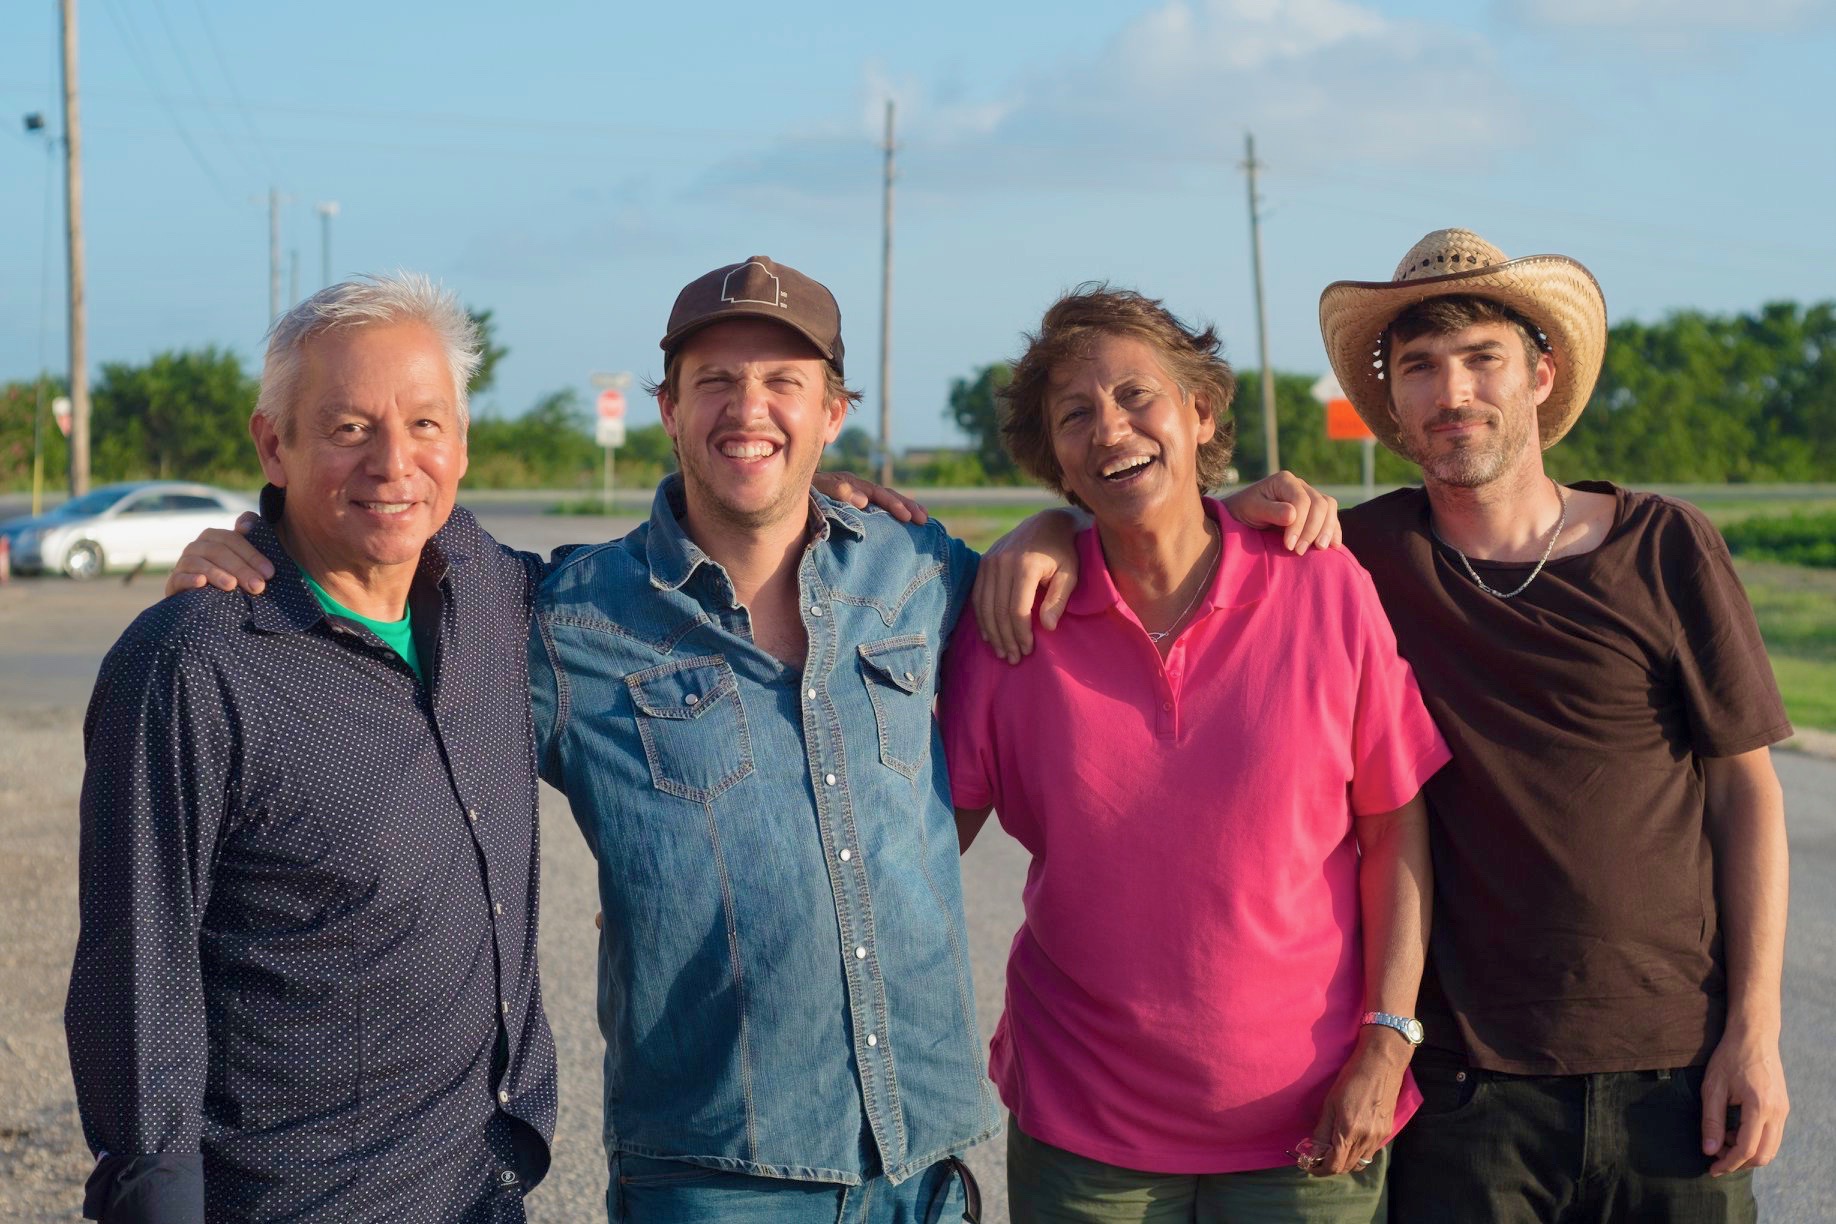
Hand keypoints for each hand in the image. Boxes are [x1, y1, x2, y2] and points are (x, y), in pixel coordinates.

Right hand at [164, 512, 272, 596]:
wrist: (205, 601)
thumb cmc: (231, 577)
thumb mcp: (243, 560)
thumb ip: (248, 540)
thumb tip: (245, 524)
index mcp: (215, 537)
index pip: (233, 539)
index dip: (252, 554)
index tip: (270, 573)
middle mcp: (197, 547)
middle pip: (218, 551)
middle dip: (240, 568)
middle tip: (258, 586)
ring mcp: (183, 563)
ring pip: (198, 562)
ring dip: (216, 573)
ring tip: (232, 586)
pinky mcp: (173, 583)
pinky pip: (179, 577)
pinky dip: (189, 579)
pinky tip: (201, 583)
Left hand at [812, 470, 928, 523]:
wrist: (791, 498)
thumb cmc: (802, 497)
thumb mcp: (816, 490)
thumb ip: (836, 491)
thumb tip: (863, 501)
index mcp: (846, 483)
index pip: (871, 492)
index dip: (889, 503)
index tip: (901, 515)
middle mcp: (856, 487)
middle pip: (883, 494)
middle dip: (902, 505)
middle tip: (919, 518)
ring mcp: (859, 496)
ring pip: (886, 500)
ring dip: (905, 508)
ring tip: (923, 519)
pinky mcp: (860, 508)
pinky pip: (882, 509)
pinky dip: (898, 512)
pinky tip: (913, 521)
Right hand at [971, 508, 1080, 663]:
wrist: (1046, 523)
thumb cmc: (1063, 552)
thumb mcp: (1070, 573)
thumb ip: (1059, 599)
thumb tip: (1047, 627)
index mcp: (1025, 565)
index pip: (1017, 609)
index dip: (1021, 634)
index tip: (1028, 650)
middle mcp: (1002, 562)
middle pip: (999, 611)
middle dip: (1006, 639)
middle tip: (1014, 659)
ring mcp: (989, 561)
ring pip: (984, 606)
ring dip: (992, 633)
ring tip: (1002, 652)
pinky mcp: (982, 563)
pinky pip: (977, 596)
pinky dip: (982, 618)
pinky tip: (990, 635)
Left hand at [1223, 470, 1339, 553]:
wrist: (1243, 515)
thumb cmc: (1245, 511)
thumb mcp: (1252, 510)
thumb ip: (1271, 511)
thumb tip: (1293, 514)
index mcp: (1285, 481)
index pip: (1302, 501)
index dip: (1299, 524)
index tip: (1290, 546)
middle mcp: (1300, 485)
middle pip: (1319, 504)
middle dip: (1312, 530)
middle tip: (1300, 551)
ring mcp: (1310, 496)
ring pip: (1329, 508)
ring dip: (1327, 530)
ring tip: (1320, 548)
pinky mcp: (1314, 510)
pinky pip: (1331, 516)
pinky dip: (1334, 530)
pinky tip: (1334, 545)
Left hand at [1305, 1027, 1409, 1175]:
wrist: (1380, 1065)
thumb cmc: (1350, 1079)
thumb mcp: (1330, 1103)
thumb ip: (1322, 1131)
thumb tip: (1313, 1151)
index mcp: (1348, 1131)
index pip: (1334, 1165)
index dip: (1319, 1169)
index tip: (1309, 1165)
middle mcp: (1365, 1139)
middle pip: (1346, 1167)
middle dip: (1330, 1166)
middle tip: (1318, 1157)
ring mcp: (1378, 1137)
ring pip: (1360, 1162)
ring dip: (1345, 1162)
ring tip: (1334, 1150)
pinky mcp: (1387, 1132)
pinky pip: (1370, 1152)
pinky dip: (1358, 1153)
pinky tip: (1350, 1141)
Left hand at [1702, 1024, 1788, 1174]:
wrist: (1754, 1035)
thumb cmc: (1729, 1057)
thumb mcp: (1712, 1087)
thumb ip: (1711, 1120)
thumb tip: (1709, 1150)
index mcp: (1760, 1107)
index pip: (1747, 1149)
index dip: (1728, 1163)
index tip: (1711, 1169)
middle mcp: (1778, 1112)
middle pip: (1764, 1155)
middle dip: (1739, 1162)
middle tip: (1716, 1157)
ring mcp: (1784, 1111)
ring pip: (1771, 1148)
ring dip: (1748, 1152)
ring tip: (1723, 1140)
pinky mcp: (1783, 1107)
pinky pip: (1772, 1135)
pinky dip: (1755, 1140)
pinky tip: (1734, 1130)